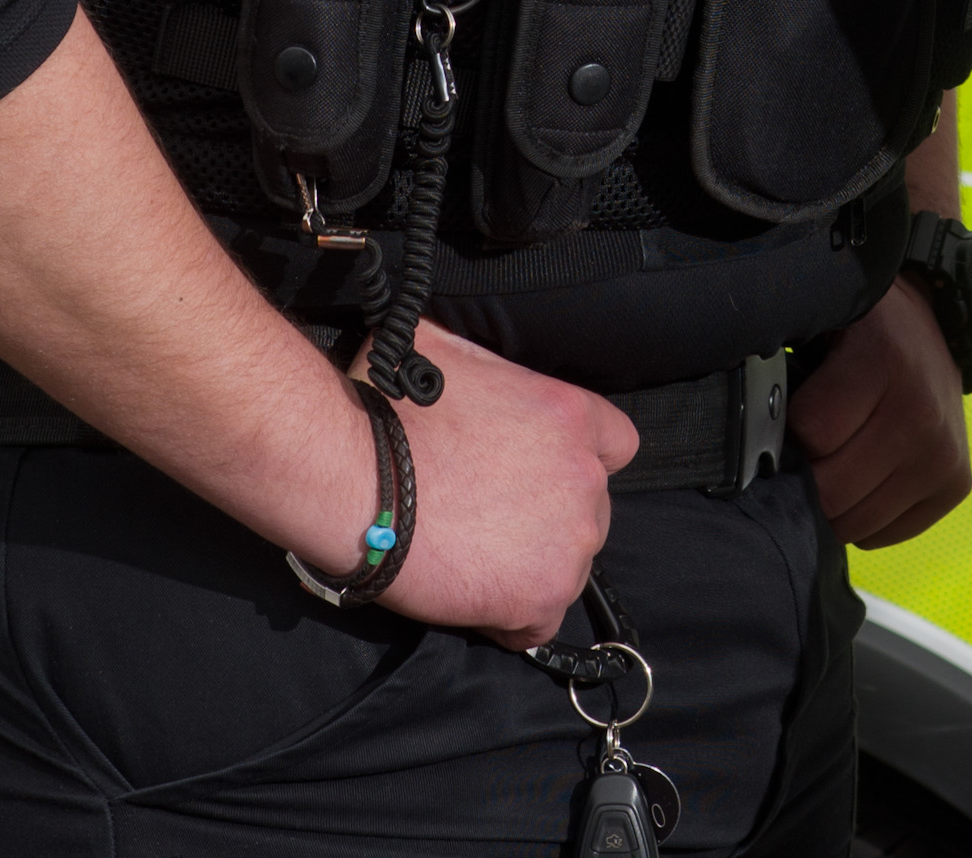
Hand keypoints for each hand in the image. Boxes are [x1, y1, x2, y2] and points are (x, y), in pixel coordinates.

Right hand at [371, 326, 634, 645]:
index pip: (618, 443)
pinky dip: (511, 618)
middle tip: (491, 519)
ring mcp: (568, 542)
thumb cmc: (386, 406)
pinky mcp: (539, 595)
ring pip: (569, 567)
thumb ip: (486, 366)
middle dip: (550, 518)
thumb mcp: (444, 348)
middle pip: (591, 511)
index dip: (578, 460)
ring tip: (472, 558)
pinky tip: (472, 596)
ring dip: (530, 567)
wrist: (352, 474)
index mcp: (570, 414)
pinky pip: (540, 622)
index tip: (540, 474)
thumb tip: (473, 366)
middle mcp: (585, 478)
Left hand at [788, 280, 971, 547]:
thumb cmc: (862, 332)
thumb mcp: (820, 325)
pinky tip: (863, 483)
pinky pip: (886, 535)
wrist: (930, 331)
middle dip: (806, 480)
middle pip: (835, 490)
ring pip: (859, 523)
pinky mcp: (956, 486)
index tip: (783, 422)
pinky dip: (864, 519)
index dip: (786, 435)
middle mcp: (922, 413)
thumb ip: (783, 370)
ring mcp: (944, 456)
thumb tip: (746, 435)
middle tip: (802, 457)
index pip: (811, 434)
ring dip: (834, 506)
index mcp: (883, 361)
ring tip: (832, 469)